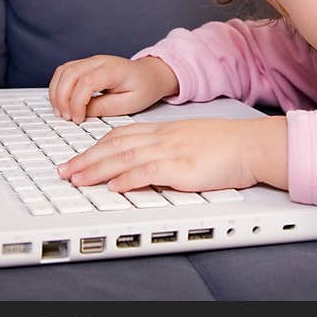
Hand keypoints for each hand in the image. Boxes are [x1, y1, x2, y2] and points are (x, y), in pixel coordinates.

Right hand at [48, 55, 178, 123]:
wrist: (150, 75)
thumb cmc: (143, 88)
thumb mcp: (129, 104)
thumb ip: (104, 107)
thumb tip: (82, 112)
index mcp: (113, 69)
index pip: (86, 81)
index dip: (77, 102)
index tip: (78, 118)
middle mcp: (99, 61)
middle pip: (69, 74)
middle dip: (62, 98)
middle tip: (67, 117)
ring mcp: (90, 61)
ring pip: (62, 71)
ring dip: (57, 93)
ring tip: (62, 112)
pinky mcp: (85, 65)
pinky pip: (64, 72)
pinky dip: (58, 87)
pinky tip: (61, 102)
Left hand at [56, 116, 287, 192]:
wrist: (251, 144)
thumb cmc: (227, 145)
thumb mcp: (191, 141)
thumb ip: (169, 148)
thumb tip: (149, 164)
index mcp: (164, 131)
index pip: (121, 135)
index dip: (96, 147)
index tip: (78, 157)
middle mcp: (163, 138)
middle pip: (115, 145)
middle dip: (86, 159)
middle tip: (65, 171)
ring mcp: (171, 151)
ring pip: (125, 157)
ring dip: (97, 169)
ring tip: (77, 179)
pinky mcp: (182, 167)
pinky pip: (148, 171)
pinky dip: (127, 178)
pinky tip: (114, 185)